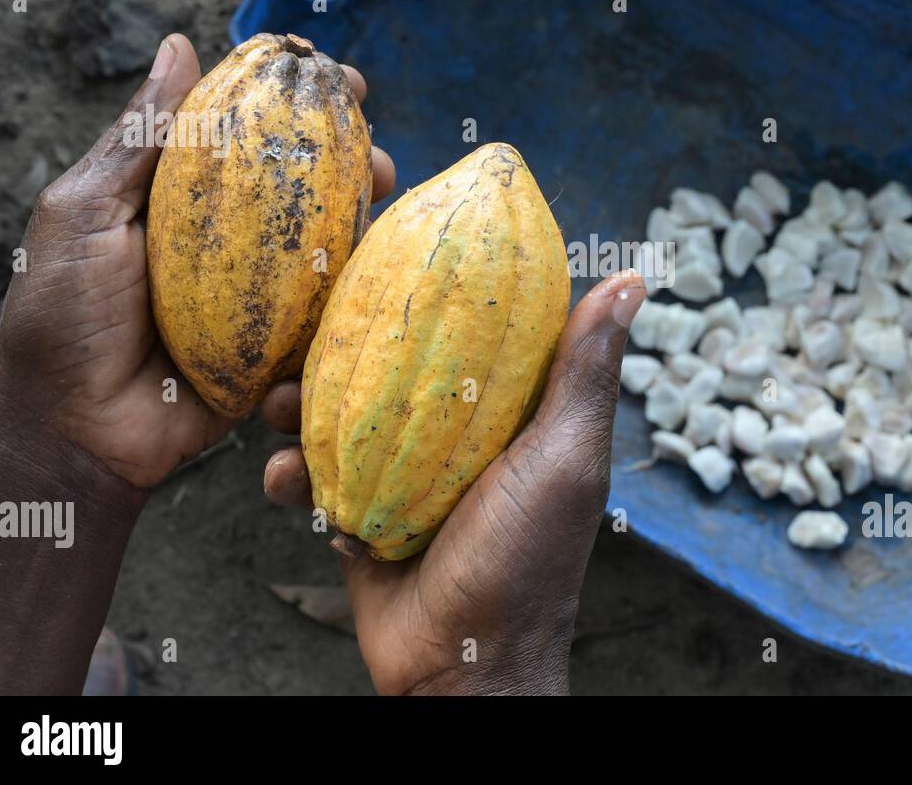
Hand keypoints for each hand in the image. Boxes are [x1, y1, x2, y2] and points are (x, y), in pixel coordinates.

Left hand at [0, 34, 395, 491]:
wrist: (78, 431)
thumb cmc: (64, 318)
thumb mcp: (86, 213)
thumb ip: (139, 139)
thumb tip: (182, 45)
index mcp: (181, 199)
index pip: (242, 129)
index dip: (285, 94)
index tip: (322, 66)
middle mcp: (230, 237)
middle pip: (299, 177)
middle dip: (342, 142)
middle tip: (365, 120)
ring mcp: (262, 290)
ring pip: (328, 234)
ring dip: (363, 201)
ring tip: (382, 178)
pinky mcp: (285, 341)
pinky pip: (331, 303)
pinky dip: (361, 276)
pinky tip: (387, 248)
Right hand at [262, 270, 644, 693]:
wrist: (462, 671)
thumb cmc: (527, 561)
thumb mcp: (564, 458)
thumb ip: (584, 373)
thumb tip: (632, 278)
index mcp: (508, 411)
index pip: (476, 329)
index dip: (442, 286)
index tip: (400, 240)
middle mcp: (454, 435)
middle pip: (394, 364)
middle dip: (347, 341)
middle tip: (310, 320)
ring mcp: (402, 475)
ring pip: (339, 414)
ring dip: (300, 404)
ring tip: (278, 402)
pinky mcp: (359, 515)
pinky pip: (312, 479)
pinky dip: (290, 476)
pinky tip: (282, 478)